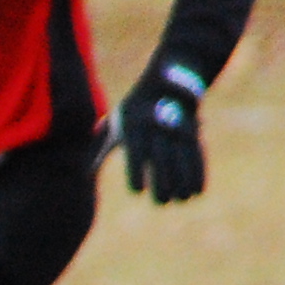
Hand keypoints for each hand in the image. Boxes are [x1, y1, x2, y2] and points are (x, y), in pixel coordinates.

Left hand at [115, 61, 207, 203]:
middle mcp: (156, 129)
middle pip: (162, 160)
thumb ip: (102, 148)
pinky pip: (197, 155)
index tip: (137, 191)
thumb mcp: (117, 123)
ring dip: (184, 182)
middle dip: (164, 183)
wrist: (167, 83)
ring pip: (183, 160)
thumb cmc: (134, 111)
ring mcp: (177, 130)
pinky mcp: (193, 133)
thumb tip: (86, 172)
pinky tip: (196, 191)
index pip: (136, 153)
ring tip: (180, 199)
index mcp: (134, 127)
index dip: (137, 173)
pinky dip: (198, 174)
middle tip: (161, 201)